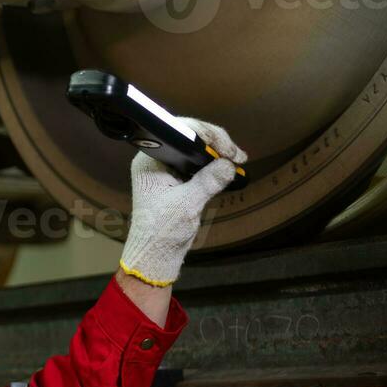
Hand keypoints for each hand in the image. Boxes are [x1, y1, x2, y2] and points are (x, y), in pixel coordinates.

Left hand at [120, 117, 247, 286]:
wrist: (155, 254)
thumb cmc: (161, 230)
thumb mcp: (187, 204)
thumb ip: (208, 181)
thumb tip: (228, 164)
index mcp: (149, 160)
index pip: (178, 132)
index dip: (206, 134)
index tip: (226, 148)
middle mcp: (155, 159)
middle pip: (188, 138)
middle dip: (215, 144)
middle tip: (237, 155)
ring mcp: (164, 169)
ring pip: (195, 150)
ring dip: (217, 154)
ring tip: (238, 159)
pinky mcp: (174, 179)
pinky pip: (196, 164)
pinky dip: (213, 165)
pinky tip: (229, 168)